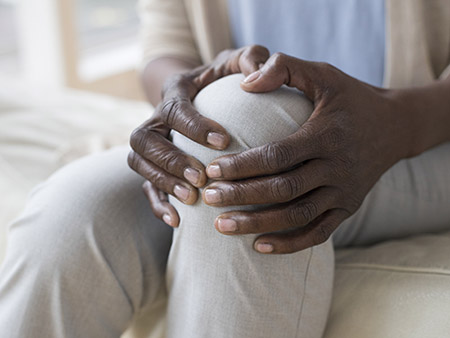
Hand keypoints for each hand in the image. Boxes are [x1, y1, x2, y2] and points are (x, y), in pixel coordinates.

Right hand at [128, 45, 269, 226]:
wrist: (204, 93)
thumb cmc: (226, 80)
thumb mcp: (239, 62)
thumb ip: (252, 58)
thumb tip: (256, 78)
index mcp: (175, 91)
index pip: (174, 109)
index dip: (194, 126)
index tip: (224, 141)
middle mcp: (156, 117)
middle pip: (143, 139)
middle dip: (171, 160)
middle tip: (202, 177)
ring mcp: (152, 143)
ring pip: (138, 162)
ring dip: (162, 182)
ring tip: (191, 198)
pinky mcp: (154, 164)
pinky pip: (145, 185)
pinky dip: (158, 203)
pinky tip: (178, 220)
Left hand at [203, 53, 409, 253]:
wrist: (395, 126)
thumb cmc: (351, 98)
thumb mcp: (322, 74)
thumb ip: (284, 68)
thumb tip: (244, 84)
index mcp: (326, 135)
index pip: (278, 155)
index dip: (243, 165)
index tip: (212, 170)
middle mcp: (337, 167)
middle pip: (283, 190)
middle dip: (242, 197)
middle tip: (208, 198)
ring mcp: (344, 192)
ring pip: (297, 216)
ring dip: (258, 224)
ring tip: (222, 226)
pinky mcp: (348, 208)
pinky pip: (318, 233)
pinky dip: (290, 244)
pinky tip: (259, 246)